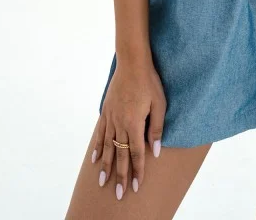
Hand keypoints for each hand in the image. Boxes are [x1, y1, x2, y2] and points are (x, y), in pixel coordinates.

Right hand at [91, 55, 166, 199]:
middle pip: (120, 154)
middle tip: (118, 194)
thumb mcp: (159, 104)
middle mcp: (120, 123)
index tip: (136, 187)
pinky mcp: (106, 111)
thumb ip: (156, 128)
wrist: (132, 62)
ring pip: (108, 146)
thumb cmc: (149, 82)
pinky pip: (100, 133)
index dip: (137, 171)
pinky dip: (98, 147)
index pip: (136, 153)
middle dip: (120, 175)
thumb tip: (155, 151)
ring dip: (106, 166)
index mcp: (134, 122)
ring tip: (103, 182)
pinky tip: (96, 158)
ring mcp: (111, 117)